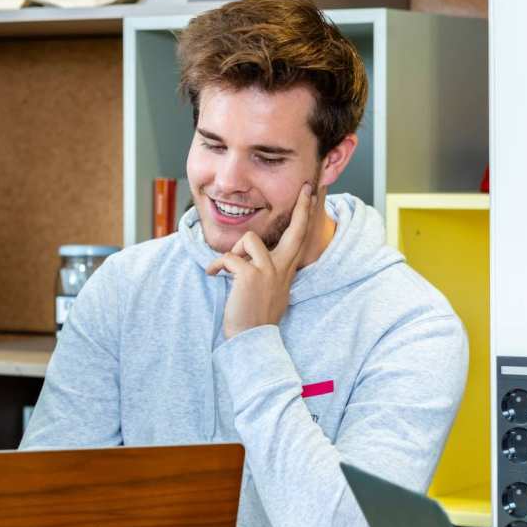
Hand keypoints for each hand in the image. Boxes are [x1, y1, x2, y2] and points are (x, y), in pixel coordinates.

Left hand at [205, 182, 316, 338]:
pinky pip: (229, 257)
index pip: (299, 239)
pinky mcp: (250, 275)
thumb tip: (253, 260)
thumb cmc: (255, 316)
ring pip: (249, 239)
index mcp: (286, 271)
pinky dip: (217, 265)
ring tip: (227, 267)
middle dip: (301, 207)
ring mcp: (267, 270)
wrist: (251, 338)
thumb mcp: (270, 291)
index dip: (305, 216)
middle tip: (305, 188)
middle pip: (296, 230)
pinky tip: (214, 275)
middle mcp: (282, 268)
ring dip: (235, 250)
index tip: (312, 194)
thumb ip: (268, 272)